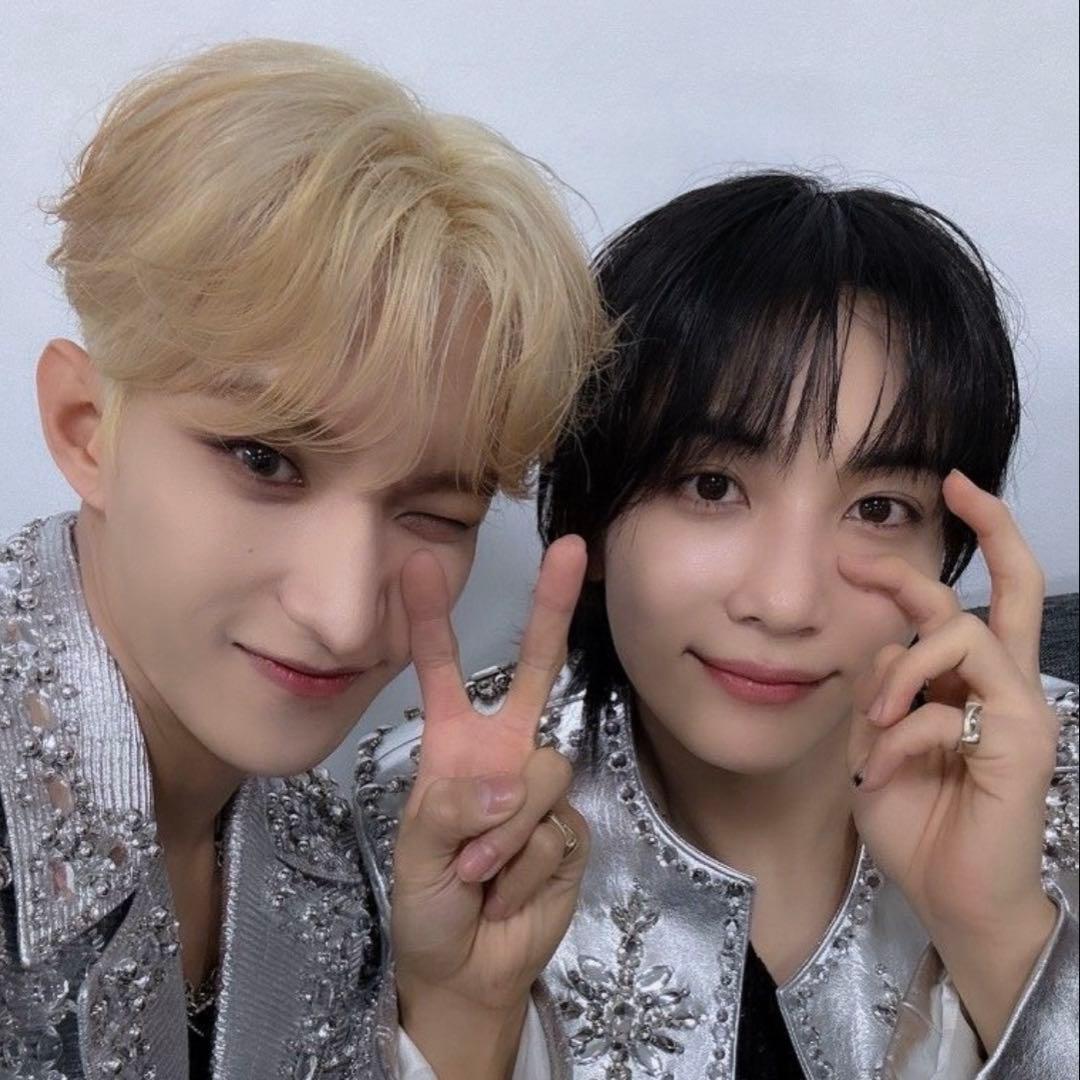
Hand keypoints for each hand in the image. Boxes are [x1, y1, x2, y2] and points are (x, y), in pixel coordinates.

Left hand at [391, 537, 589, 1076]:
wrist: (467, 968)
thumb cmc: (427, 904)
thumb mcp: (414, 856)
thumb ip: (448, 811)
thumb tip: (505, 781)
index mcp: (454, 746)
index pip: (440, 672)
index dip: (430, 620)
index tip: (416, 563)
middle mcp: (503, 753)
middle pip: (533, 672)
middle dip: (551, 610)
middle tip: (572, 550)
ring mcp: (539, 789)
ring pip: (542, 775)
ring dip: (502, 836)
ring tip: (475, 874)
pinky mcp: (571, 829)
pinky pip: (557, 832)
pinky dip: (523, 867)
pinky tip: (506, 889)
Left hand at [842, 471, 1058, 1049]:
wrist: (952, 897)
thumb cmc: (918, 821)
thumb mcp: (879, 741)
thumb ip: (883, 687)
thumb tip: (882, 646)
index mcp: (972, 681)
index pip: (975, 597)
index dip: (971, 540)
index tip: (946, 490)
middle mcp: (1005, 683)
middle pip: (1016, 585)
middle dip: (991, 528)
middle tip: (957, 487)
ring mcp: (1021, 710)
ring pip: (961, 635)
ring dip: (901, 671)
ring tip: (874, 723)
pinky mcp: (1022, 743)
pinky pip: (947, 709)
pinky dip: (898, 737)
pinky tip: (876, 772)